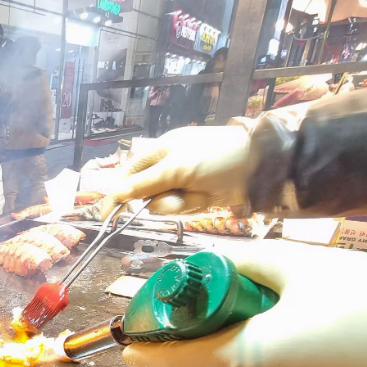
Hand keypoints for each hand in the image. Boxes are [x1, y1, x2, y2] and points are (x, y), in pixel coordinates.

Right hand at [100, 126, 255, 217]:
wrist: (261, 165)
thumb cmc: (216, 157)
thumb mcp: (176, 169)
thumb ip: (145, 184)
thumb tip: (116, 194)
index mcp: (160, 151)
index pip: (129, 174)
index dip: (117, 193)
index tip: (106, 215)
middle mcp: (168, 167)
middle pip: (146, 192)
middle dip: (157, 198)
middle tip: (172, 197)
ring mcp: (183, 183)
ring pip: (163, 204)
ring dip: (175, 203)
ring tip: (196, 194)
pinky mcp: (197, 197)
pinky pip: (181, 208)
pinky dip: (189, 206)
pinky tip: (203, 199)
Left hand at [121, 240, 366, 366]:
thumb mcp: (308, 268)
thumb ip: (251, 264)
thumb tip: (222, 262)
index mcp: (244, 359)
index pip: (173, 359)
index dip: (148, 347)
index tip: (130, 343)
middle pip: (215, 366)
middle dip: (220, 336)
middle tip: (249, 303)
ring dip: (258, 354)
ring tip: (304, 322)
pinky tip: (327, 350)